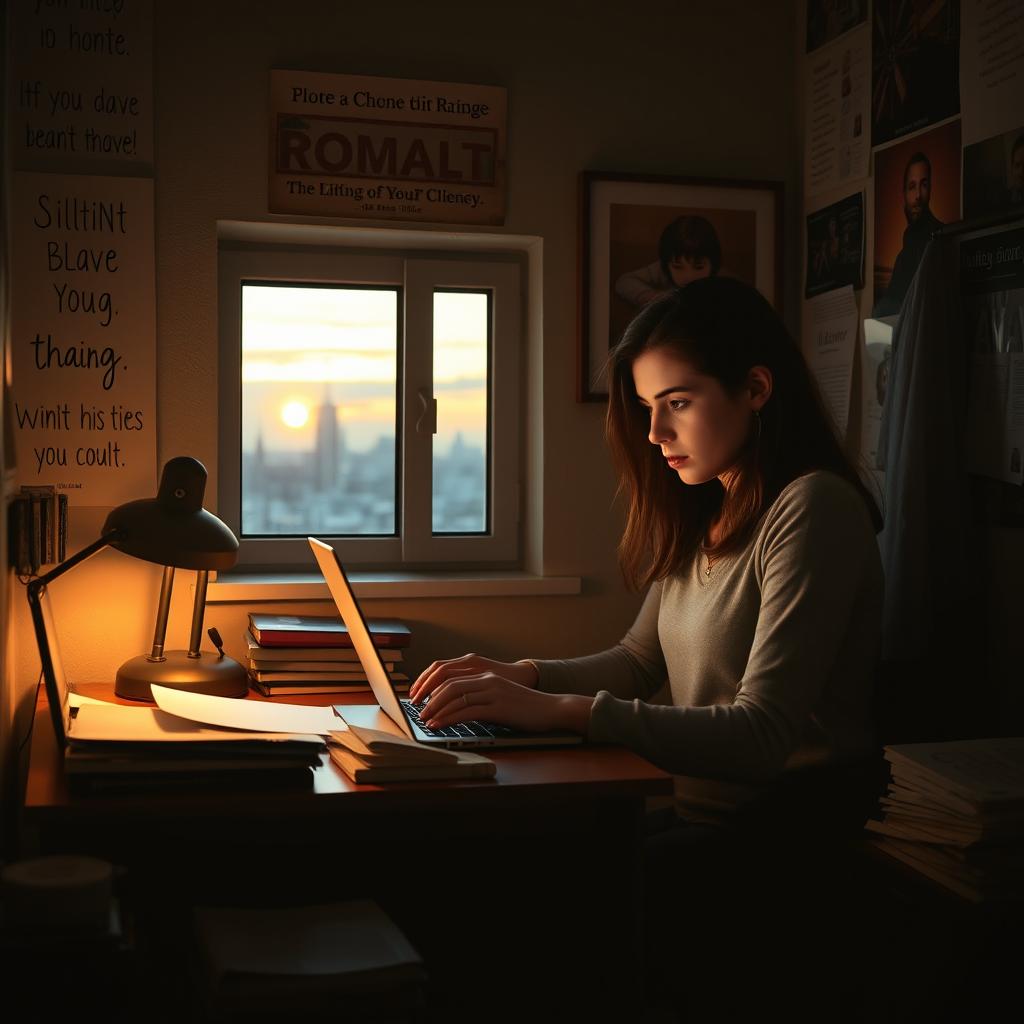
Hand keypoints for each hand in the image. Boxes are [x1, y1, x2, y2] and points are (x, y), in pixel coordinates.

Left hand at [409, 654, 591, 733]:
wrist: (551, 709)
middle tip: (418, 711)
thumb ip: (481, 699)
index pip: (451, 677)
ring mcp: (493, 693)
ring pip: (455, 697)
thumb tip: (457, 709)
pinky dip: (449, 718)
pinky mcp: (498, 707)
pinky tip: (440, 725)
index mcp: (486, 676)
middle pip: (449, 685)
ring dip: (436, 710)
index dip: (433, 687)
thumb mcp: (500, 698)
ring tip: (425, 720)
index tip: (420, 699)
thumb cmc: (526, 708)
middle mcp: (487, 680)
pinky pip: (467, 711)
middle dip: (430, 698)